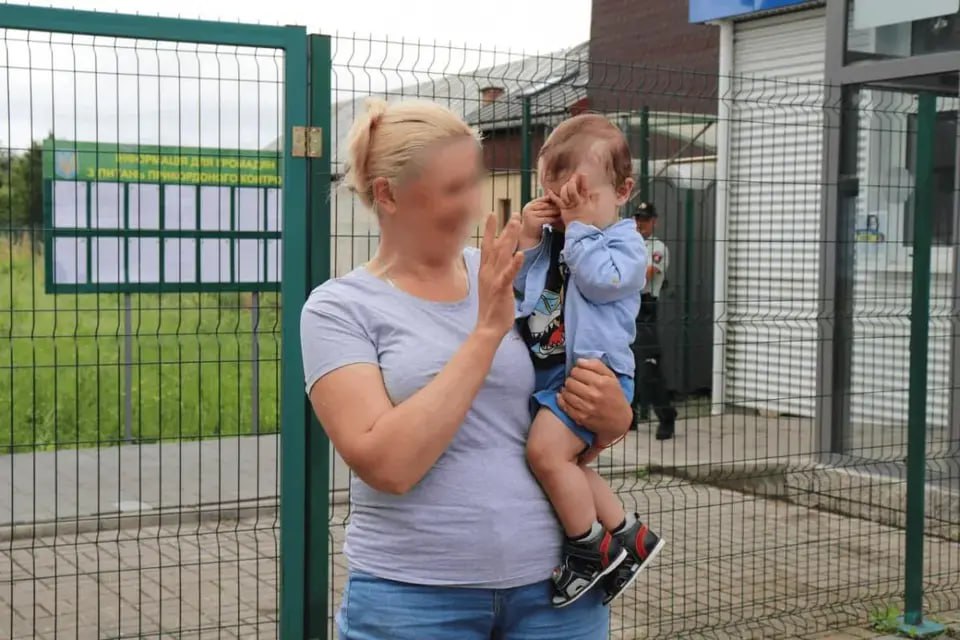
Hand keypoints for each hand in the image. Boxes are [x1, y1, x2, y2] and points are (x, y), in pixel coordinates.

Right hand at [476, 213, 522, 338]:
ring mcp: (493, 279)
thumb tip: (503, 264)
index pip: (486, 246)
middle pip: (496, 245)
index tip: (492, 214)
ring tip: (516, 223)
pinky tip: (520, 253)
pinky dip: (514, 263)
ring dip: (509, 237)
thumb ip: (496, 273)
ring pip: (502, 254)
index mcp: (485, 271)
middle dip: (505, 228)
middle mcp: (487, 272)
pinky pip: (508, 274)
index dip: (489, 229)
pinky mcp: (501, 288)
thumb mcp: (492, 287)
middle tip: (515, 213)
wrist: (488, 327)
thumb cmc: (492, 309)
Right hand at [519, 197, 560, 249]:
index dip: (551, 200)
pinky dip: (554, 218)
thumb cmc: (535, 223)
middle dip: (555, 205)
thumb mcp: (537, 213)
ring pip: (547, 212)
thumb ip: (543, 206)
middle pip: (545, 205)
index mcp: (529, 205)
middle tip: (565, 205)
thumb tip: (554, 197)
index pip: (542, 200)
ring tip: (564, 211)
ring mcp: (530, 216)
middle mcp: (528, 209)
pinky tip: (560, 218)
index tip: (560, 200)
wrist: (529, 237)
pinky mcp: (534, 222)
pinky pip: (547, 219)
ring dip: (556, 211)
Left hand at [547, 173, 597, 226]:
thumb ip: (595, 200)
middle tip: (573, 176)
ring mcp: (569, 206)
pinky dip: (552, 195)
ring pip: (565, 193)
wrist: (580, 230)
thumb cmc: (587, 220)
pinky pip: (556, 201)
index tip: (583, 174)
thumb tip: (597, 192)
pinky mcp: (562, 209)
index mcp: (585, 201)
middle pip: (573, 189)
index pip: (585, 189)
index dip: (584, 181)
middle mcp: (577, 202)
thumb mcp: (594, 209)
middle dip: (573, 181)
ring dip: (565, 187)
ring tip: (567, 183)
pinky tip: (549, 190)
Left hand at [556, 358, 632, 442]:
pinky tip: (567, 398)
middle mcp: (593, 395)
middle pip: (569, 381)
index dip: (577, 371)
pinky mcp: (581, 418)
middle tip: (576, 382)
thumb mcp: (611, 377)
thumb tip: (579, 361)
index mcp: (601, 382)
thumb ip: (596, 365)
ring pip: (566, 393)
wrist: (620, 420)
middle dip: (571, 380)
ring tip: (573, 390)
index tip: (580, 374)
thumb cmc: (615, 396)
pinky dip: (563, 400)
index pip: (577, 371)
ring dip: (567, 390)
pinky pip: (565, 406)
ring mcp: (586, 408)